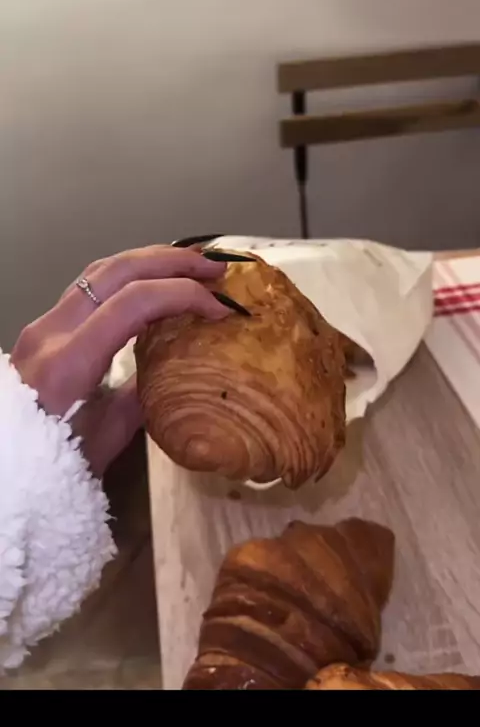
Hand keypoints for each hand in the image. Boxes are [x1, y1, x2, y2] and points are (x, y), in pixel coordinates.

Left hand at [10, 246, 228, 475]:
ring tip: (191, 265)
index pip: (132, 302)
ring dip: (149, 261)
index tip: (219, 307)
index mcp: (68, 363)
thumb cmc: (50, 465)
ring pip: (100, 271)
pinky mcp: (44, 328)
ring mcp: (44, 325)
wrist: (4, 464)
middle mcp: (52, 332)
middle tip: (215, 268)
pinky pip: (89, 288)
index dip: (183, 295)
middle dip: (172, 261)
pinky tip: (153, 284)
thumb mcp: (104, 441)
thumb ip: (141, 399)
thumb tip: (180, 367)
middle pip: (116, 271)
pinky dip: (128, 277)